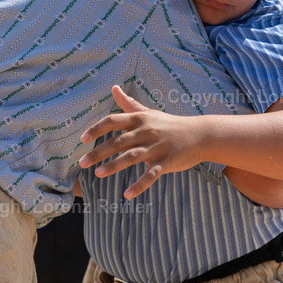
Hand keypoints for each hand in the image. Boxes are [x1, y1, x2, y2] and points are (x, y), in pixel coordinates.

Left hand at [79, 86, 205, 198]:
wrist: (200, 134)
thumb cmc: (170, 124)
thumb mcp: (149, 112)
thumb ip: (129, 103)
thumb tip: (113, 87)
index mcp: (140, 119)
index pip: (113, 121)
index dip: (96, 129)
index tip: (82, 139)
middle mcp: (146, 131)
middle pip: (118, 141)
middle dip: (98, 152)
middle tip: (81, 163)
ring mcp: (157, 147)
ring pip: (132, 157)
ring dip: (114, 166)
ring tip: (98, 174)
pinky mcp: (167, 162)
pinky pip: (151, 175)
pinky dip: (139, 185)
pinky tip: (127, 194)